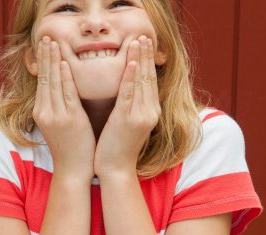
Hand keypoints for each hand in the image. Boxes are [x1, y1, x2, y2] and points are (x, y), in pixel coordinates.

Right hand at [33, 36, 95, 179]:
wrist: (73, 169)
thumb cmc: (70, 148)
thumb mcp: (58, 126)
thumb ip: (57, 108)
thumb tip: (60, 92)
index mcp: (42, 113)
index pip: (42, 82)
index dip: (43, 63)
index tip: (45, 46)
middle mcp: (46, 112)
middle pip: (45, 79)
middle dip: (46, 56)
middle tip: (46, 36)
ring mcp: (57, 116)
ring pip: (54, 83)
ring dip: (54, 61)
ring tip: (53, 42)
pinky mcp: (70, 120)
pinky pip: (67, 95)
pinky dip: (66, 78)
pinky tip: (65, 64)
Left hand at [94, 35, 160, 178]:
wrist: (116, 169)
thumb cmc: (118, 147)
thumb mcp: (129, 124)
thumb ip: (132, 107)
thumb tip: (128, 90)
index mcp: (150, 112)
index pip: (150, 81)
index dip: (148, 62)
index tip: (144, 44)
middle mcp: (150, 112)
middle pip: (148, 77)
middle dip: (146, 55)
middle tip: (144, 34)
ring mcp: (140, 116)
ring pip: (141, 82)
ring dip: (140, 59)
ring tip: (138, 40)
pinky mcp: (127, 120)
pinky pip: (129, 93)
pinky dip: (130, 76)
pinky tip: (131, 61)